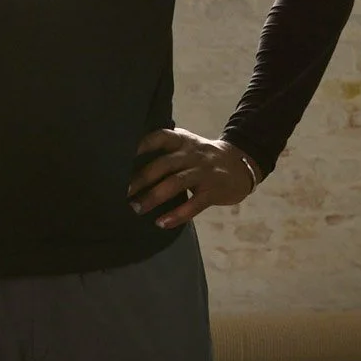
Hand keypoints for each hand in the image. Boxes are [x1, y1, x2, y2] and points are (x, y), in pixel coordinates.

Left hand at [127, 129, 256, 230]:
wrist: (241, 163)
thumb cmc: (203, 157)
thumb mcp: (187, 145)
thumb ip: (165, 150)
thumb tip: (129, 164)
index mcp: (182, 140)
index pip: (159, 137)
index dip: (140, 146)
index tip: (119, 158)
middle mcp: (192, 153)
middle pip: (163, 164)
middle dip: (141, 179)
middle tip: (123, 192)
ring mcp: (204, 171)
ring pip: (176, 183)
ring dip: (154, 197)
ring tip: (137, 209)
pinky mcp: (214, 190)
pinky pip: (194, 204)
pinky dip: (177, 215)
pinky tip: (162, 223)